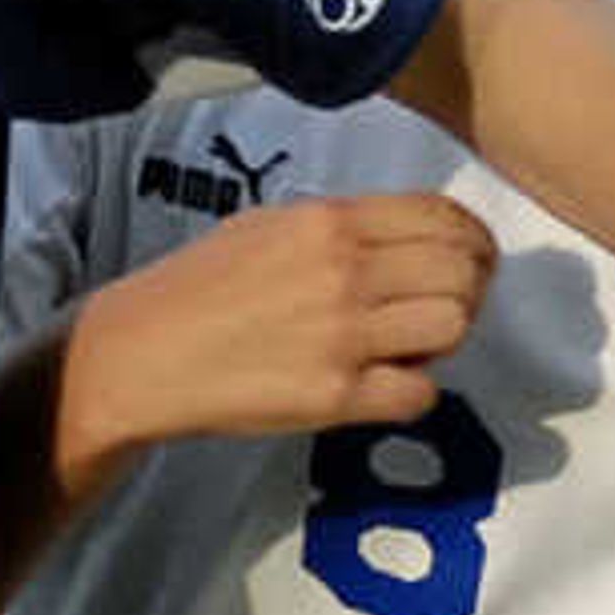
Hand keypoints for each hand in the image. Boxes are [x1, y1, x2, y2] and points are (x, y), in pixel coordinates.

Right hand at [70, 191, 495, 462]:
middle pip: (462, 272)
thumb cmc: (198, 289)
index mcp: (331, 221)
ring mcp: (342, 334)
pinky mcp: (333, 395)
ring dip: (443, 341)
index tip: (467, 262)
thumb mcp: (270, 226)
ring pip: (452, 327)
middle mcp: (344, 271)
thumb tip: (406, 236)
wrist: (143, 354)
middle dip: (468, 291)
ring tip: (408, 347)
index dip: (472, 243)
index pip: (445, 218)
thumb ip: (341, 227)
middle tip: (444, 309)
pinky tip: (382, 385)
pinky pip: (419, 394)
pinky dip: (412, 392)